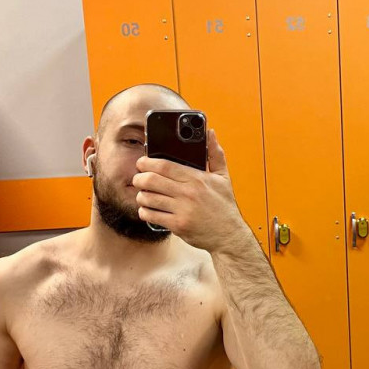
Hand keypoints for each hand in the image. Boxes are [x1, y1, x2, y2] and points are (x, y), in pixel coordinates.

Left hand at [133, 129, 249, 252]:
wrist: (229, 235)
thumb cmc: (224, 206)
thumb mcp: (223, 178)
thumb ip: (215, 154)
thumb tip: (210, 132)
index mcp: (197, 178)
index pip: (164, 165)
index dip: (147, 162)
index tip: (141, 162)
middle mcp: (189, 193)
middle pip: (151, 180)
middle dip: (139, 178)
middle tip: (138, 179)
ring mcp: (182, 210)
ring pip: (148, 198)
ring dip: (141, 195)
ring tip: (143, 194)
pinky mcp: (178, 225)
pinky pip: (151, 215)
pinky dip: (144, 212)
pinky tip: (148, 209)